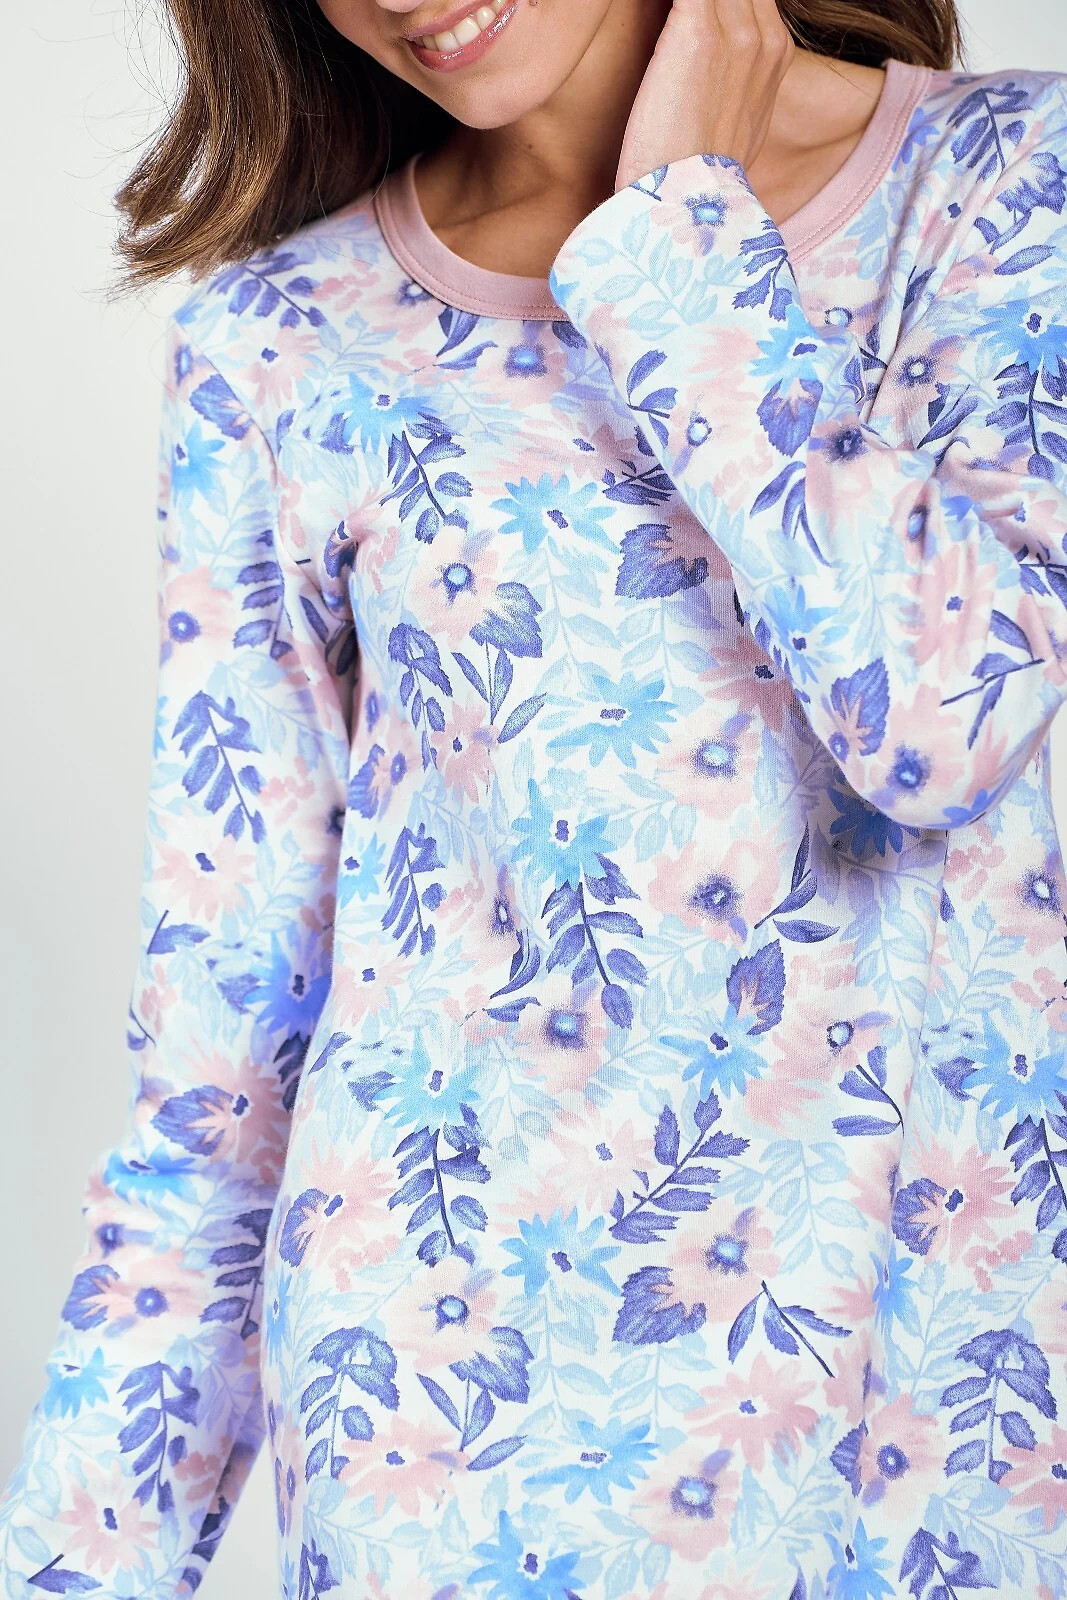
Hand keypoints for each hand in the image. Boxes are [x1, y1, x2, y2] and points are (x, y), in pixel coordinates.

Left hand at [615, 0, 794, 191]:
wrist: (687, 208)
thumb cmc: (696, 174)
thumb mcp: (733, 124)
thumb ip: (733, 81)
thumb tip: (709, 72)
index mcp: (774, 54)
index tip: (683, 14)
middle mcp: (764, 37)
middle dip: (695, 0)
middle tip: (670, 15)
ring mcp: (735, 33)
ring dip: (680, 1)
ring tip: (662, 14)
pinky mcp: (696, 32)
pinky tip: (646, 5)